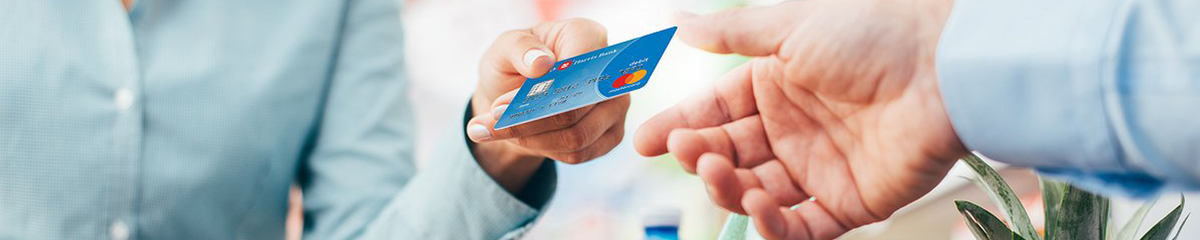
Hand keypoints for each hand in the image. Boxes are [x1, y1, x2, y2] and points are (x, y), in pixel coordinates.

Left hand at [467, 19, 629, 193]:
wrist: (516, 96)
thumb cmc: (515, 64)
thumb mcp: (504, 48)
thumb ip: (519, 48)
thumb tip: (541, 65)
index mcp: (588, 37)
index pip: (579, 68)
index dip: (542, 91)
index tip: (501, 105)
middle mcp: (611, 72)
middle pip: (576, 109)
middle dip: (528, 122)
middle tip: (489, 124)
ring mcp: (616, 106)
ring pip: (577, 137)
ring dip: (530, 140)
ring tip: (493, 132)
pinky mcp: (611, 135)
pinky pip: (579, 154)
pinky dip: (543, 151)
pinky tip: (520, 140)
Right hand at [634, 0, 963, 238]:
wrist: (943, 67)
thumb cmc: (872, 34)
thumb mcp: (790, 27)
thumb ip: (731, 33)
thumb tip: (680, 25)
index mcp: (778, 85)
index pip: (716, 111)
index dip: (681, 125)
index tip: (643, 141)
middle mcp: (795, 128)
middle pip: (731, 155)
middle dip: (701, 158)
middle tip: (685, 154)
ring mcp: (822, 167)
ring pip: (759, 193)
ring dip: (732, 189)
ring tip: (721, 175)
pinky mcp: (852, 201)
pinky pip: (803, 227)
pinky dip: (774, 226)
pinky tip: (758, 207)